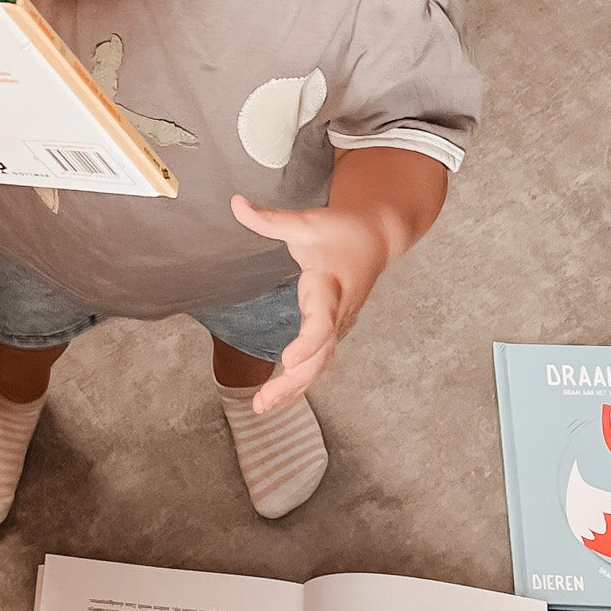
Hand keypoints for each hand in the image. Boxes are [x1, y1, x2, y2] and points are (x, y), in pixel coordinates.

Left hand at [229, 192, 388, 413]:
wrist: (375, 239)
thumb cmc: (340, 231)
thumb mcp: (304, 223)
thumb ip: (269, 219)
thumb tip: (235, 203)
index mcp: (330, 288)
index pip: (321, 322)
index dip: (307, 342)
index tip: (288, 359)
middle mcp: (336, 314)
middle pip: (319, 357)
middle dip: (293, 382)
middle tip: (262, 402)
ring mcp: (337, 326)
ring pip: (319, 365)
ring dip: (292, 388)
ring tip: (261, 407)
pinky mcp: (333, 331)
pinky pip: (319, 362)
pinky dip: (300, 382)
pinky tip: (277, 398)